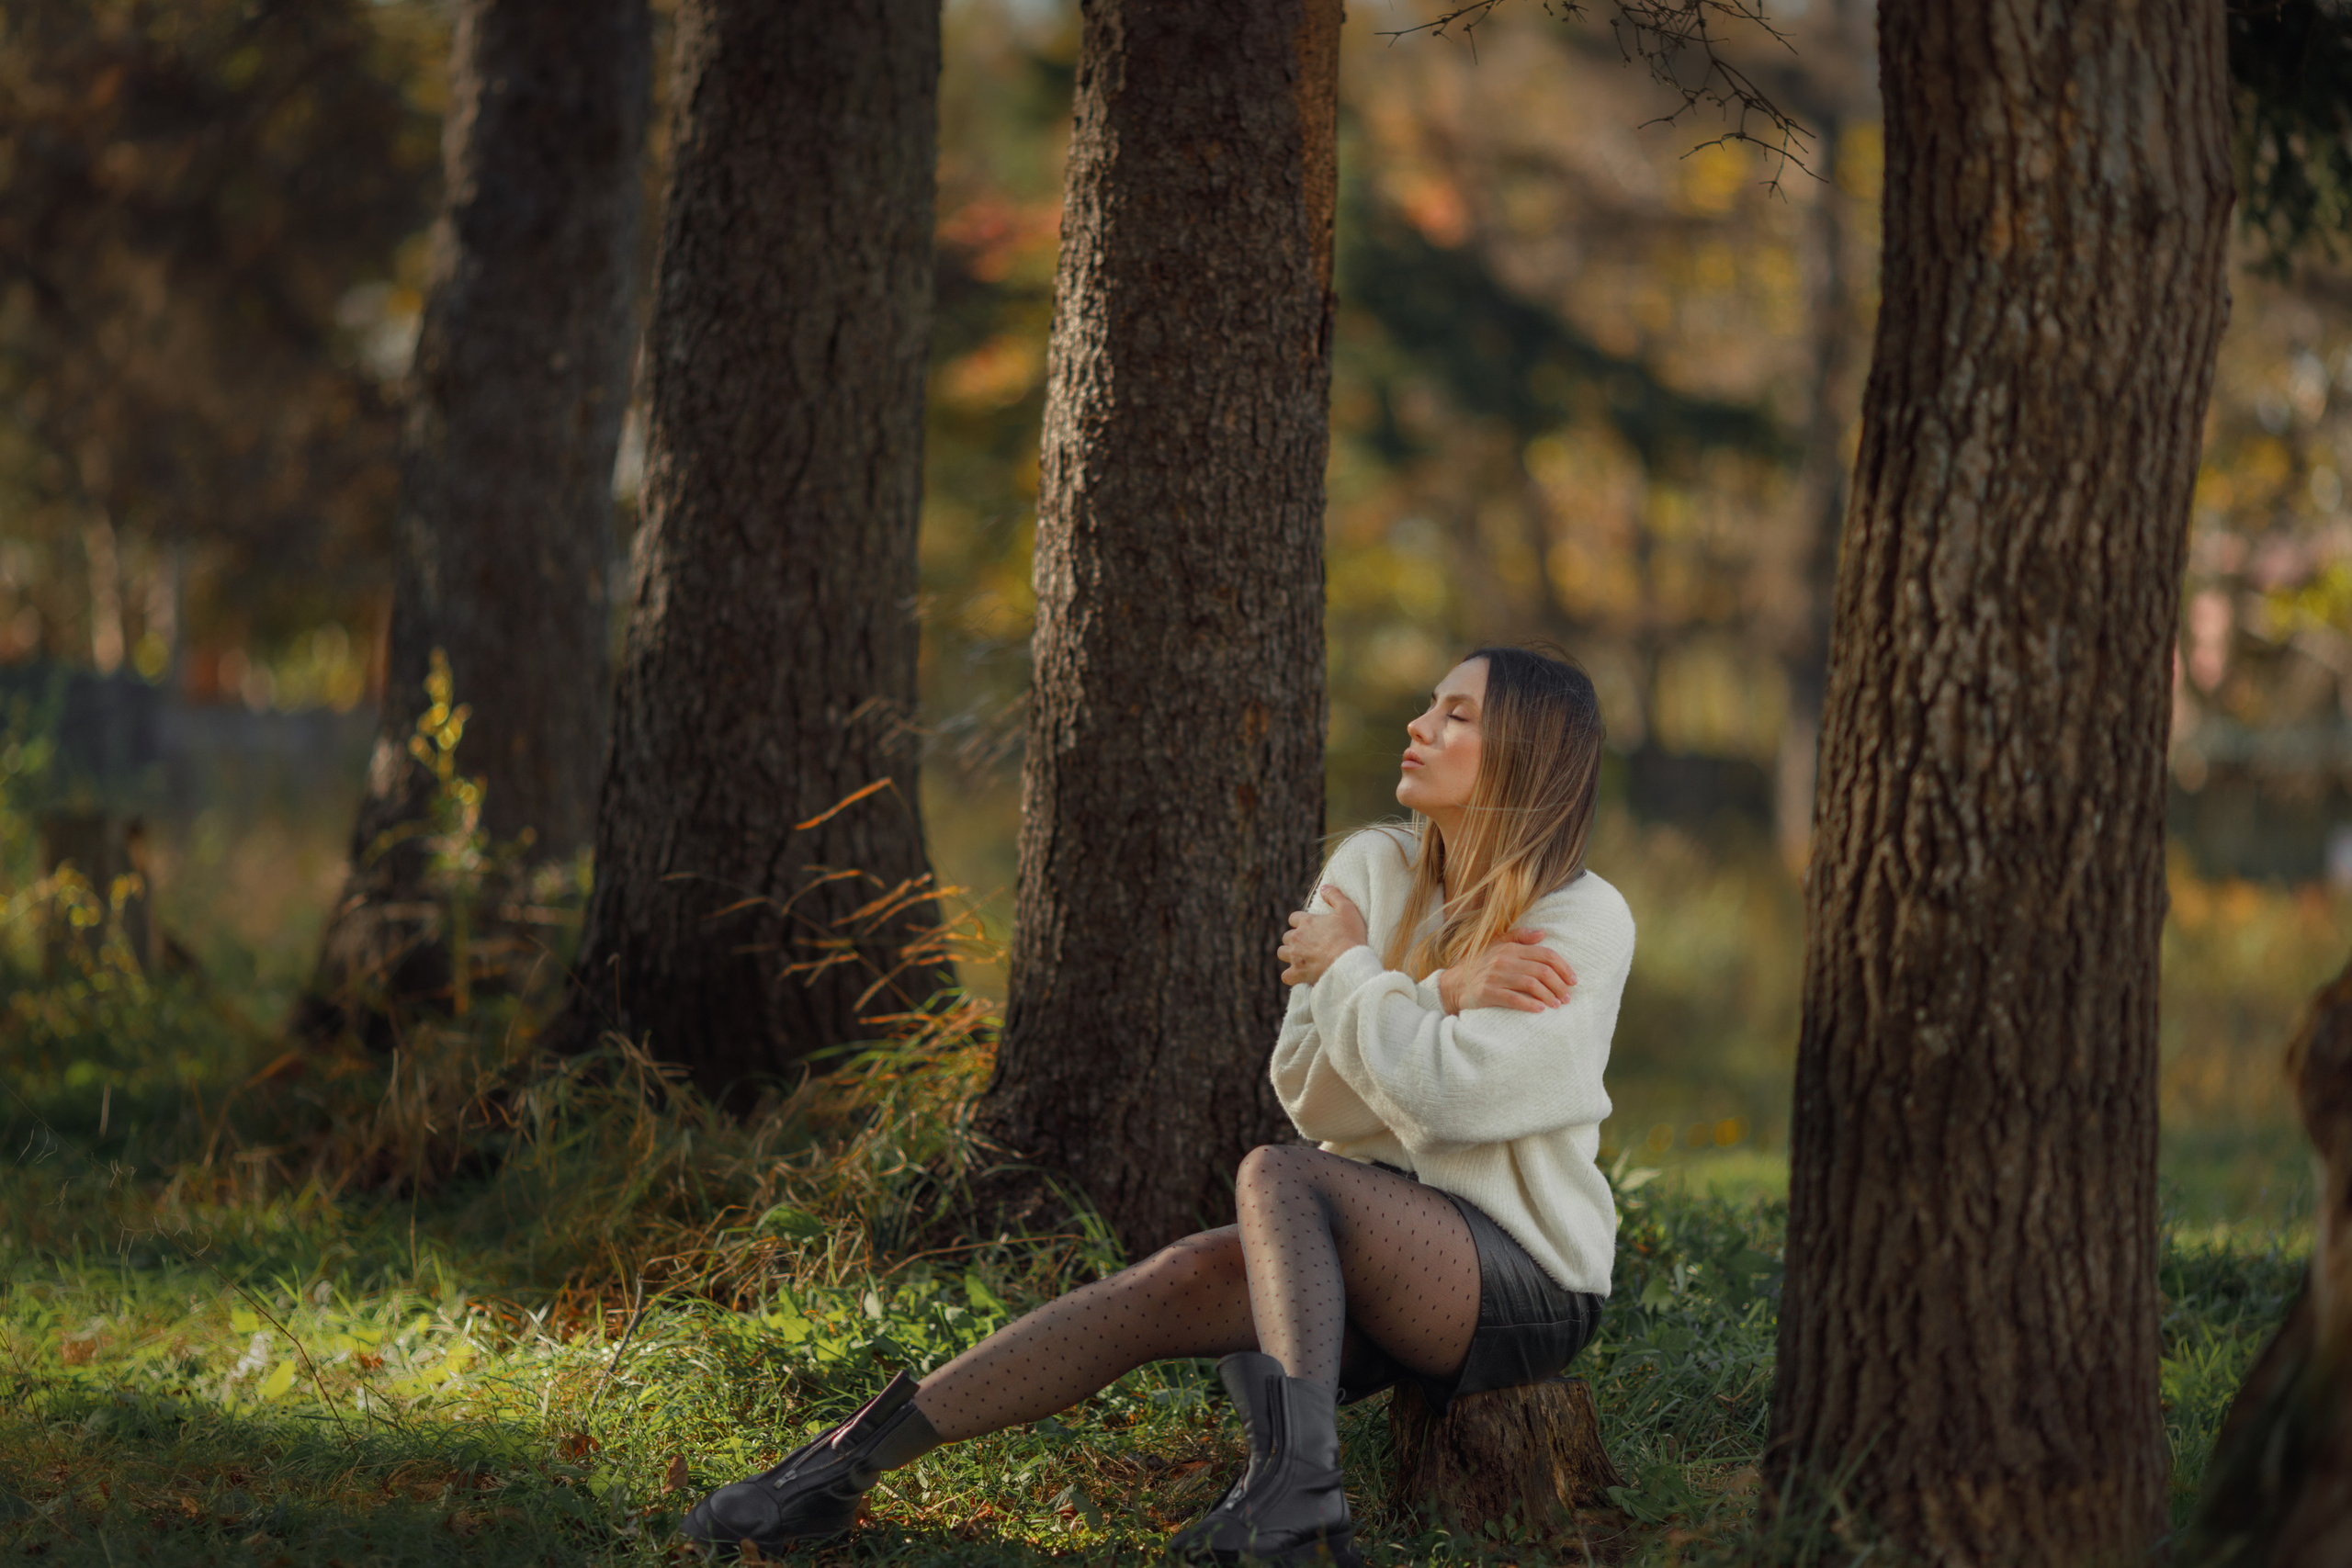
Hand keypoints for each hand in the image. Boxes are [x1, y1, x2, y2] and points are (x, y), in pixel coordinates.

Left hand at [1278, 886, 1369, 984]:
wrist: (1350, 962)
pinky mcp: (1298, 973)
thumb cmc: (1351, 936)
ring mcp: (1295, 956)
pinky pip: (1286, 976)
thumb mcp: (1348, 909)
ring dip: (1289, 954)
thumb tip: (1324, 887)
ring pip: (1282, 953)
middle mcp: (1297, 938)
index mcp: (1306, 922)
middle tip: (1308, 944)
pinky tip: (1299, 976)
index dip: (1300, 922)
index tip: (1309, 927)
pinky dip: (1291, 976)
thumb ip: (1334, 895)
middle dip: (1294, 939)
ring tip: (1301, 958)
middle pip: (1286, 936)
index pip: (1293, 918)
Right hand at [1438, 930, 1576, 1014]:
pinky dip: (1529, 1004)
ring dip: (1548, 995)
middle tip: (1568, 997)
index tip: (1574, 980)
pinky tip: (1540, 1010)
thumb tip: (1542, 933)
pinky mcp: (1487, 992)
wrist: (1451, 984)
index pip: (1545, 954)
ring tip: (1557, 1005)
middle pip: (1541, 970)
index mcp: (1510, 948)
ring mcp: (1494, 976)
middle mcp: (1504, 960)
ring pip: (1531, 984)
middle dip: (1559, 985)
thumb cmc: (1478, 965)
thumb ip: (1519, 937)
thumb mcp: (1496, 945)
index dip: (1563, 967)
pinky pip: (1513, 998)